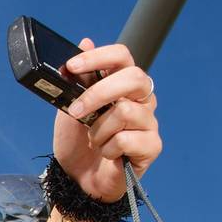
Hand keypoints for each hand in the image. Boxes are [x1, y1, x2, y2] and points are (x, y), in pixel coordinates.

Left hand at [52, 39, 160, 202]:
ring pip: (125, 112)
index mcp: (122, 85)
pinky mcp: (152, 146)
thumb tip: (84, 41)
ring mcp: (149, 122)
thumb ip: (78, 80)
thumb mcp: (69, 108)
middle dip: (99, 93)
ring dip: (98, 130)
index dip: (99, 57)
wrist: (77, 180)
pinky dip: (107, 149)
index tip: (72, 66)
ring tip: (95, 141)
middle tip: (76, 111)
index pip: (122, 57)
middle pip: (133, 78)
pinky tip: (107, 155)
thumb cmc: (77, 143)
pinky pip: (127, 139)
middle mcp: (141, 99)